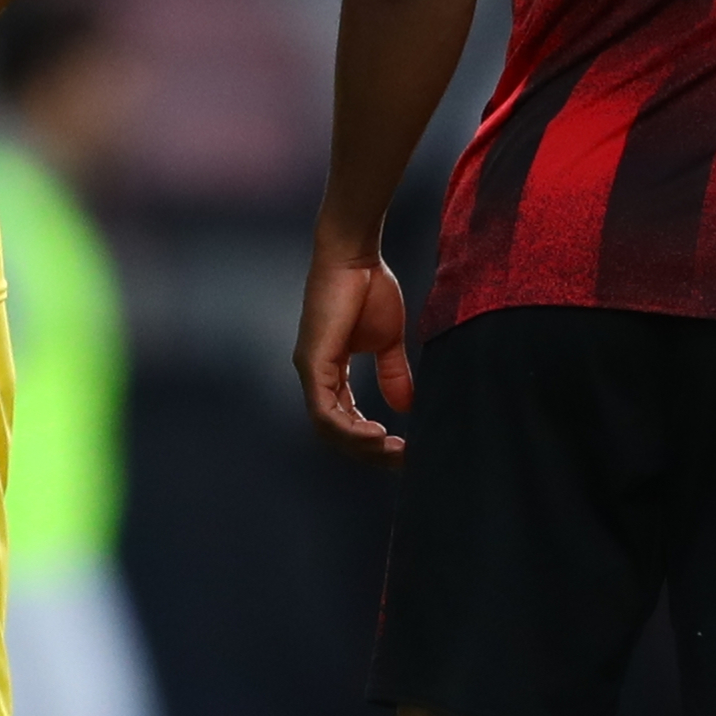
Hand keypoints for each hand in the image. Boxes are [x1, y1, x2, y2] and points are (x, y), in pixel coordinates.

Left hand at [294, 235, 414, 458]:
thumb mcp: (387, 341)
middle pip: (334, 431)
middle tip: (399, 459)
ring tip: (389, 448)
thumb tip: (405, 407)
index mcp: (331, 372)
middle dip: (367, 451)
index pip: (345, 419)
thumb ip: (392, 374)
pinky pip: (324, 409)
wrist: (356, 257)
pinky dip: (348, 427)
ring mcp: (310, 370)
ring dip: (359, 444)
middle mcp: (315, 376)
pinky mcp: (312, 362)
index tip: (403, 450)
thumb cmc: (369, 288)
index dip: (371, 440)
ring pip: (327, 427)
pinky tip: (375, 432)